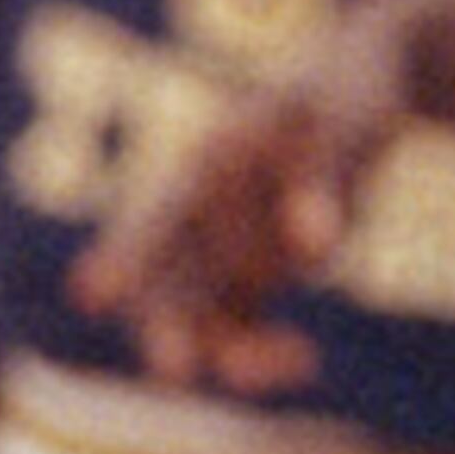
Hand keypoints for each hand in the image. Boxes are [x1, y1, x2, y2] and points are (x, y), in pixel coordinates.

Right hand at [68, 0, 422, 390]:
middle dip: (166, 327)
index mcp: (207, 163)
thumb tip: (313, 253)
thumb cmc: (344, 90)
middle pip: (164, 284)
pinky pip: (243, 335)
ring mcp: (220, 252)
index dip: (125, 255)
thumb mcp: (340, 121)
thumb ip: (323, 183)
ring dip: (239, 354)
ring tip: (300, 361)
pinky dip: (268, 355)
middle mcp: (199, 216)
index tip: (91, 293)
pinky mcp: (252, 281)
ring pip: (205, 323)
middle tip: (173, 371)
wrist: (363, 82)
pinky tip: (304, 360)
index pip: (159, 215)